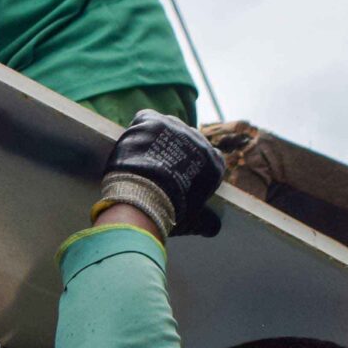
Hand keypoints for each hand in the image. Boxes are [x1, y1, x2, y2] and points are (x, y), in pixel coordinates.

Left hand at [97, 110, 225, 237]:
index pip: (209, 157)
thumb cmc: (169, 212)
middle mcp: (199, 140)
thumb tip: (214, 230)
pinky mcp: (153, 122)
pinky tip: (133, 143)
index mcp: (214, 162)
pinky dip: (139, 127)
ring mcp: (175, 127)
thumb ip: (205, 222)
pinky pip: (146, 118)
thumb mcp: (193, 220)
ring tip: (142, 157)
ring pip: (166, 127)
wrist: (143, 198)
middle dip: (173, 151)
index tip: (179, 176)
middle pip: (186, 139)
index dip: (191, 165)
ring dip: (156, 138)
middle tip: (156, 169)